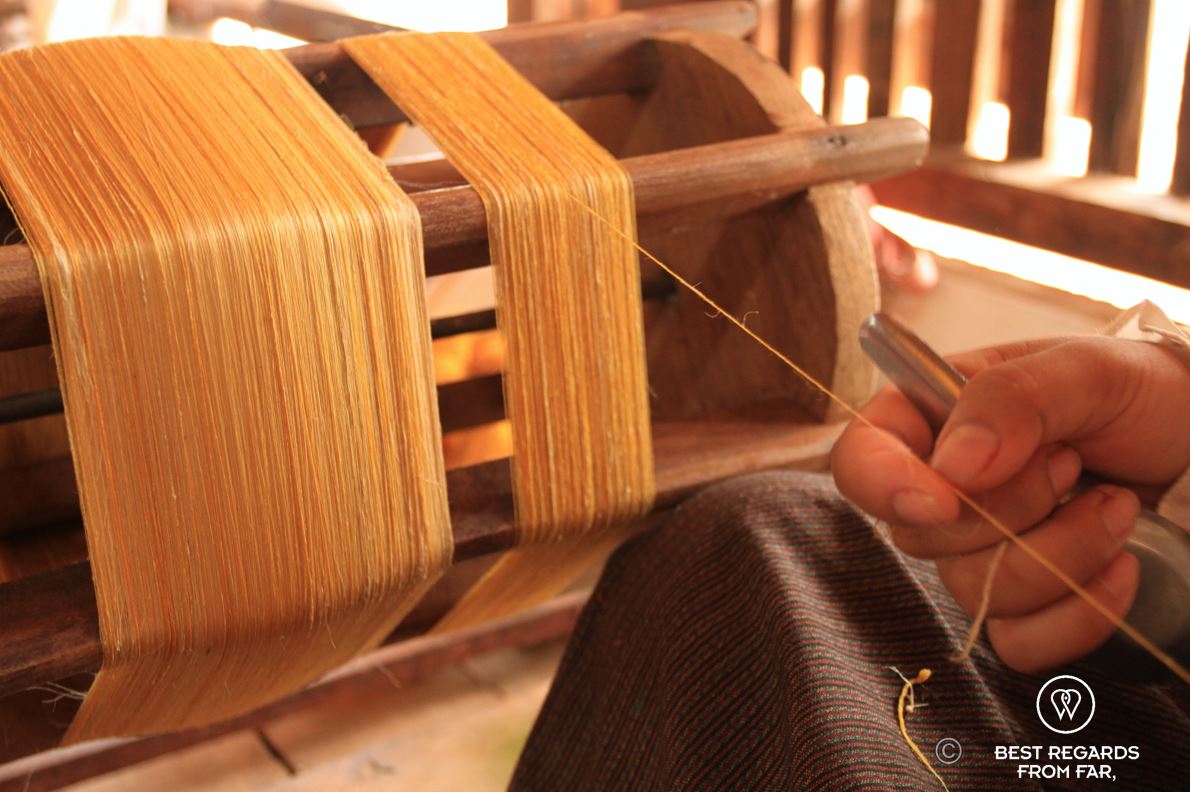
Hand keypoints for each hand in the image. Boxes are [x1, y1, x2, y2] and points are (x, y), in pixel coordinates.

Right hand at [832, 335, 1189, 672]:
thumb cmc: (1142, 394)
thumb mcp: (1085, 370)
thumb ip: (1011, 399)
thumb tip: (951, 467)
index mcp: (934, 420)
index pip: (860, 460)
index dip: (883, 485)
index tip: (941, 499)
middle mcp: (946, 492)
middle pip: (922, 538)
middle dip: (1012, 510)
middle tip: (1073, 462)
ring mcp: (983, 555)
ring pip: (977, 593)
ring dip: (1061, 554)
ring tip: (1118, 505)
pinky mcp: (1028, 608)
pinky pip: (1020, 645)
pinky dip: (1079, 613)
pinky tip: (1123, 568)